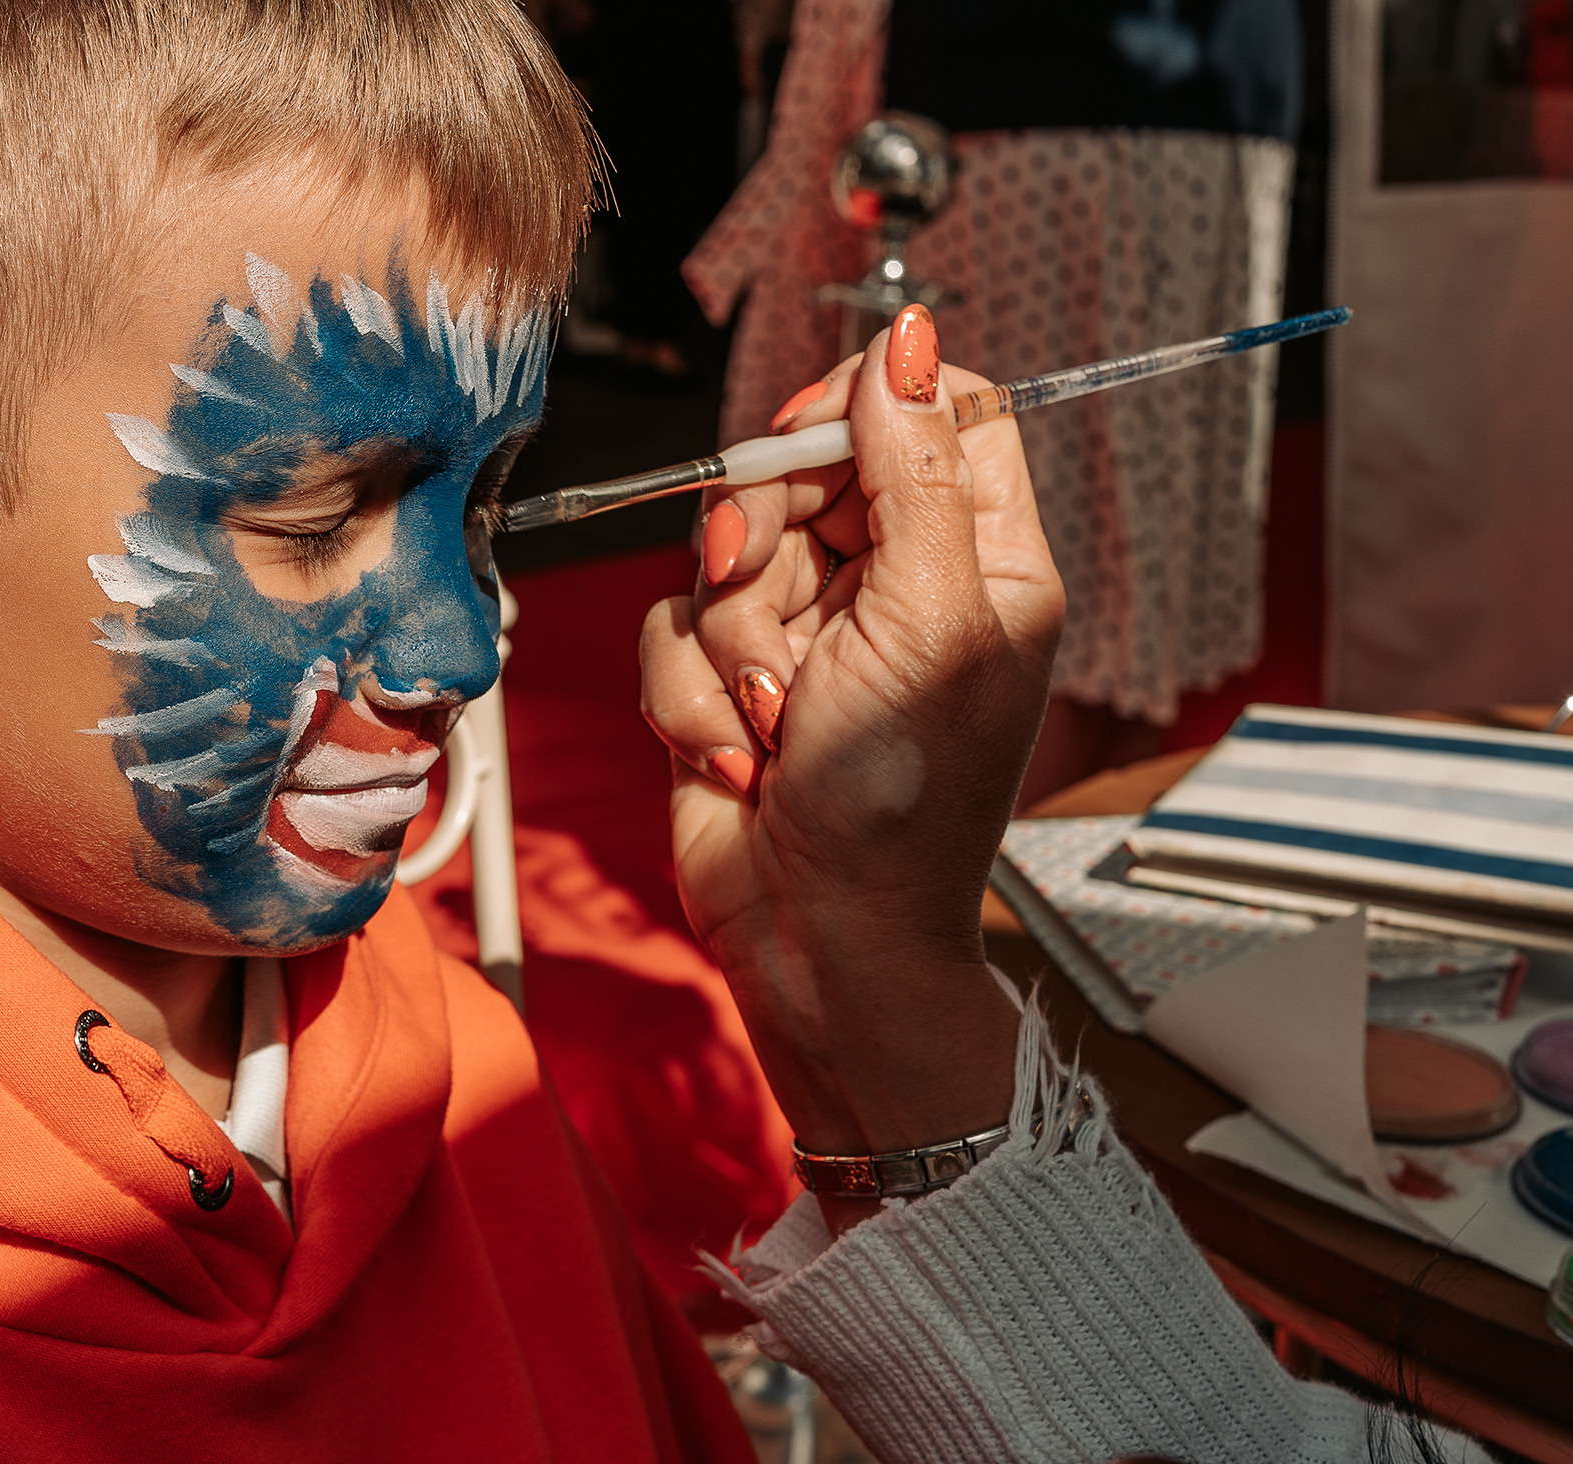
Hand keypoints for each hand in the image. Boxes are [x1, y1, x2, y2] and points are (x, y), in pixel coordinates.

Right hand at [638, 309, 1063, 1164]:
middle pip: (803, 469)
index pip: (931, 409)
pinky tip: (737, 753)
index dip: (859, 408)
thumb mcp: (927, 619)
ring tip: (770, 718)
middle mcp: (893, 581)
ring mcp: (805, 628)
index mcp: (979, 556)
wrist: (816, 937)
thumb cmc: (902, 805)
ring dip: (727, 639)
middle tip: (763, 592)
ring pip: (723, 550)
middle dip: (765, 539)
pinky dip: (688, 693)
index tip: (811, 442)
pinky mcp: (727, 674)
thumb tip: (911, 337)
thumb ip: (913, 470)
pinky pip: (672, 627)